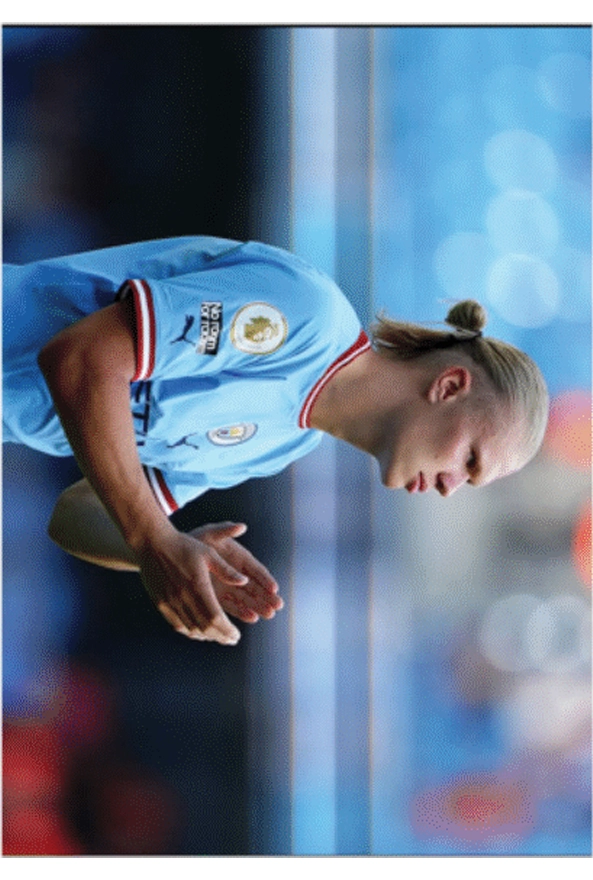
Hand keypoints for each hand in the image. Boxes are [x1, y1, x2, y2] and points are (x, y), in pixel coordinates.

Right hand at [136, 526, 247, 644]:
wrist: (152, 544)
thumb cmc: (183, 546)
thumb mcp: (208, 553)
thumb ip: (226, 570)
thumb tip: (244, 581)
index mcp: (198, 586)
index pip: (215, 618)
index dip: (227, 630)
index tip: (236, 635)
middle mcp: (183, 598)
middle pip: (204, 627)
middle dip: (220, 636)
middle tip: (231, 640)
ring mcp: (170, 602)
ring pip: (190, 629)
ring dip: (206, 636)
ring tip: (218, 637)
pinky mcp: (161, 604)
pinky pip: (177, 625)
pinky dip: (190, 632)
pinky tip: (198, 632)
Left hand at [189, 522, 283, 624]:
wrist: (177, 553)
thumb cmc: (197, 540)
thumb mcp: (210, 533)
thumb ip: (225, 530)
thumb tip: (241, 526)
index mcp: (240, 558)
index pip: (257, 570)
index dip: (265, 579)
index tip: (274, 588)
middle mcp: (237, 574)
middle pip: (256, 587)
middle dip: (267, 597)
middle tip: (277, 606)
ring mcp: (229, 587)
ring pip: (247, 599)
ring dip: (258, 606)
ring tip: (269, 614)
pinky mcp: (218, 597)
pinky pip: (232, 606)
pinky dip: (242, 612)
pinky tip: (251, 618)